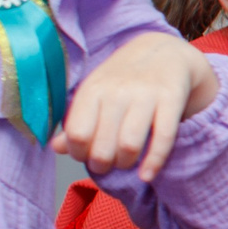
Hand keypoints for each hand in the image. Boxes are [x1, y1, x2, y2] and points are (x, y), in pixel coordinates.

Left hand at [52, 34, 218, 181]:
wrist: (165, 53)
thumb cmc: (125, 80)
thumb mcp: (96, 94)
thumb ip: (77, 121)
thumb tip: (57, 147)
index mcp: (93, 89)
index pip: (77, 133)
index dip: (79, 153)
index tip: (86, 156)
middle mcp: (117, 91)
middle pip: (102, 144)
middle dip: (102, 164)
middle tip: (106, 165)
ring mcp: (145, 96)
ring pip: (129, 144)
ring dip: (125, 163)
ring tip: (125, 163)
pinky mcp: (170, 100)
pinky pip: (162, 139)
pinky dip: (154, 163)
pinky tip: (146, 174)